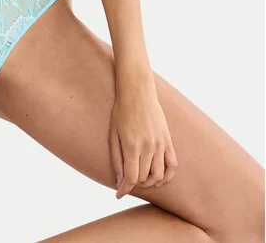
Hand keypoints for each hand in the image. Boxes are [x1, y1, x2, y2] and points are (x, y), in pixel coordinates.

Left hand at [109, 81, 177, 198]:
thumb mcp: (113, 134)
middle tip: (126, 181)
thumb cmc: (121, 112)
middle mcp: (148, 147)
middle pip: (144, 178)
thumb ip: (116, 159)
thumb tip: (120, 181)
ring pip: (159, 175)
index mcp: (132, 145)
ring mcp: (161, 144)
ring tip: (140, 180)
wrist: (138, 91)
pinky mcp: (168, 140)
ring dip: (149, 182)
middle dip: (134, 184)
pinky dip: (167, 177)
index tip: (118, 194)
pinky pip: (173, 165)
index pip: (131, 178)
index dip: (124, 189)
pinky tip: (159, 180)